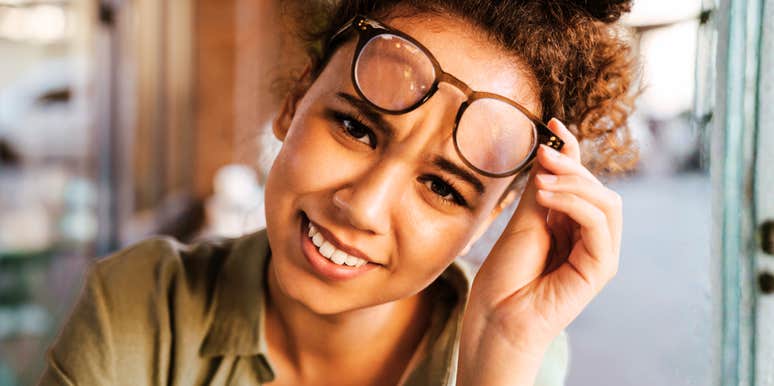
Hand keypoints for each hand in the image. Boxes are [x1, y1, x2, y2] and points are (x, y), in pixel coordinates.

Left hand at [457, 118, 621, 384]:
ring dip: (574, 183)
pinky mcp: (601, 268)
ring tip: (541, 181)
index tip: (552, 122)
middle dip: (572, 165)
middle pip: (598, 188)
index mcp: (572, 224)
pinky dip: (576, 204)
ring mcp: (598, 253)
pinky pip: (600, 225)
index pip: (582, 180)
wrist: (495, 316)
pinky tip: (546, 197)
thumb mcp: (524, 219)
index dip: (571, 149)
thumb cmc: (505, 273)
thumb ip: (542, 188)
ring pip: (606, 202)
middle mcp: (590, 237)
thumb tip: (551, 146)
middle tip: (543, 153)